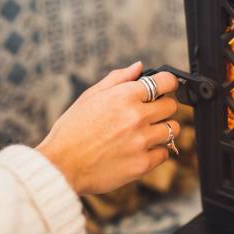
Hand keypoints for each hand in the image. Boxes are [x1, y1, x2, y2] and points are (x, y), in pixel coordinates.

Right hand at [36, 62, 179, 194]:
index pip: (165, 82)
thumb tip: (139, 67)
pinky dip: (156, 151)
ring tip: (145, 133)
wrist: (61, 166)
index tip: (166, 87)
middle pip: (171, 106)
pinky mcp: (142, 164)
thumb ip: (117, 79)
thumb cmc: (72, 130)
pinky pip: (164, 153)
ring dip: (162, 129)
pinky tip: (139, 150)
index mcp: (124, 96)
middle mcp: (136, 116)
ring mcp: (141, 141)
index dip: (168, 83)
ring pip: (172, 129)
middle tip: (150, 114)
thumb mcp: (90, 96)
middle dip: (163, 107)